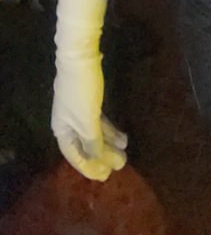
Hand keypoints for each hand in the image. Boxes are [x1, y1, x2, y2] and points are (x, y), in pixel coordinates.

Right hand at [52, 56, 127, 181]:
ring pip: (94, 133)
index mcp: (62, 131)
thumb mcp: (87, 121)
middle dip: (102, 157)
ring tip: (125, 153)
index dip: (89, 168)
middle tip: (119, 167)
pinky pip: (99, 122)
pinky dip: (110, 130)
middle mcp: (68, 123)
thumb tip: (98, 160)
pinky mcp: (89, 100)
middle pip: (86, 146)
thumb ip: (92, 143)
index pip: (75, 156)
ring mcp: (78, 111)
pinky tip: (122, 137)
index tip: (104, 177)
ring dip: (109, 144)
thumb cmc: (81, 92)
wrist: (79, 57)